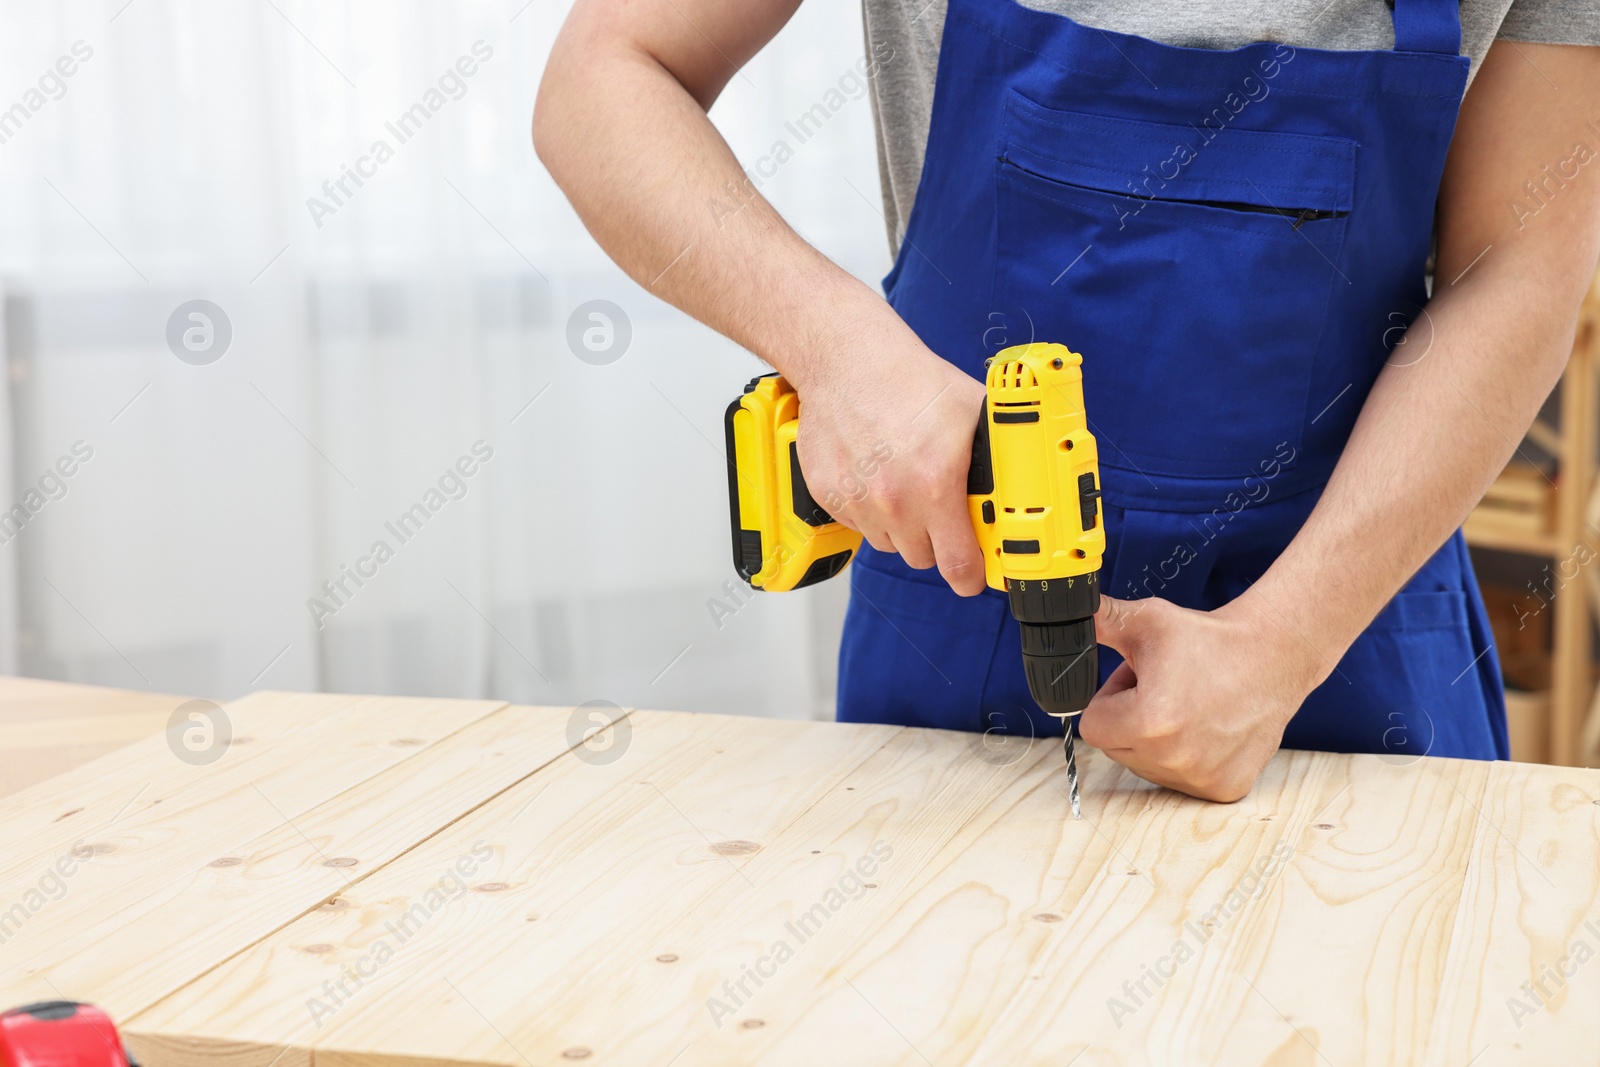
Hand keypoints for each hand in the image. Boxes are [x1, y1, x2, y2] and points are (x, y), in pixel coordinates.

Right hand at [792, 320, 986, 595]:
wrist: (849, 361)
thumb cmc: (910, 381)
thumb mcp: (974, 413)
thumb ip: (999, 458)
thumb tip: (1026, 486)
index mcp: (936, 484)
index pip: (959, 564)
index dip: (972, 576)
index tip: (976, 576)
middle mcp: (894, 500)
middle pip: (925, 558)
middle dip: (938, 542)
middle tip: (942, 512)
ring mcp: (858, 501)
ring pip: (890, 543)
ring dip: (903, 527)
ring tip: (906, 484)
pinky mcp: (830, 496)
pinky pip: (859, 525)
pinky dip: (870, 511)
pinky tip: (877, 474)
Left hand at [1077, 594, 1326, 801]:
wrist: (1274, 654)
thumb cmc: (1209, 638)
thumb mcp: (1148, 622)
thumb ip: (1099, 621)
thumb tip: (1063, 610)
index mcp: (1150, 722)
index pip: (1092, 726)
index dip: (1110, 698)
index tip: (1137, 680)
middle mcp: (1176, 758)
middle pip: (1117, 748)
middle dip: (1130, 718)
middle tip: (1164, 689)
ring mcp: (1202, 778)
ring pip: (1147, 765)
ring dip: (1156, 739)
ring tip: (1187, 704)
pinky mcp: (1224, 788)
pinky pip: (1181, 779)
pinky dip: (1186, 756)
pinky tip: (1208, 727)